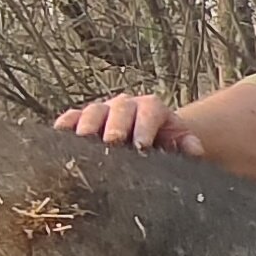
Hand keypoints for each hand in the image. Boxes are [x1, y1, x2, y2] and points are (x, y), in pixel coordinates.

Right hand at [53, 92, 205, 155]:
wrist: (148, 136)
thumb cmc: (164, 142)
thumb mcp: (179, 142)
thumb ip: (187, 145)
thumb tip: (196, 150)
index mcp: (152, 108)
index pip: (148, 113)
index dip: (144, 128)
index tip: (142, 146)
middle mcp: (125, 105)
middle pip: (118, 110)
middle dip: (115, 126)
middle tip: (112, 143)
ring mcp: (102, 110)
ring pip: (92, 111)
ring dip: (87, 125)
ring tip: (84, 141)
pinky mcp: (82, 118)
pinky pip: (71, 117)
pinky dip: (65, 124)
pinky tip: (59, 135)